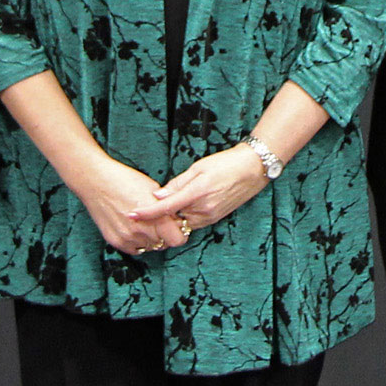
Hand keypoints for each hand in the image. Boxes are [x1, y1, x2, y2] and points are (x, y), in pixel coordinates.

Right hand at [71, 155, 186, 256]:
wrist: (96, 181)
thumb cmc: (126, 180)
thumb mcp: (153, 189)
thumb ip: (166, 207)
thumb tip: (175, 219)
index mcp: (156, 216)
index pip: (178, 239)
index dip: (179, 233)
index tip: (176, 226)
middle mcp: (143, 230)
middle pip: (164, 244)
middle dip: (165, 235)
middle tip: (159, 222)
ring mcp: (128, 238)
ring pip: (149, 247)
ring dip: (150, 239)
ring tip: (144, 223)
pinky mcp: (116, 242)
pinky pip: (134, 249)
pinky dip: (137, 241)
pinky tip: (133, 227)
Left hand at [131, 146, 268, 236]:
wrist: (253, 169)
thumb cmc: (225, 163)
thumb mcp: (199, 167)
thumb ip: (177, 183)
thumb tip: (158, 195)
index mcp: (197, 194)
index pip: (165, 208)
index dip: (147, 213)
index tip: (132, 214)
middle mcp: (203, 210)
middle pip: (173, 219)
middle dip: (160, 215)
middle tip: (148, 205)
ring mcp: (210, 217)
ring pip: (183, 223)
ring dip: (172, 217)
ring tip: (164, 205)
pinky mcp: (215, 219)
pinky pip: (193, 222)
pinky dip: (184, 217)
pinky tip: (181, 206)